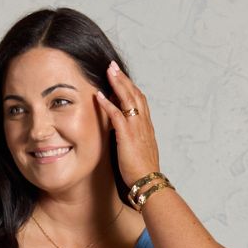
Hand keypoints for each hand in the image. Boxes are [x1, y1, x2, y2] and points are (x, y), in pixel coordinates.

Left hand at [94, 59, 160, 191]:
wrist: (149, 181)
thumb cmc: (143, 171)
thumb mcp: (140, 150)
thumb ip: (134, 138)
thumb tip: (125, 134)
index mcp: (146, 126)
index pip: (140, 101)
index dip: (130, 88)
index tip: (121, 78)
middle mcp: (143, 123)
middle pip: (134, 94)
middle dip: (123, 79)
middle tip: (113, 66)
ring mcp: (136, 128)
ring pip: (128, 99)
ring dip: (117, 84)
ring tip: (108, 71)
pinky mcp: (127, 136)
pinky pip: (117, 115)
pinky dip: (108, 104)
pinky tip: (99, 96)